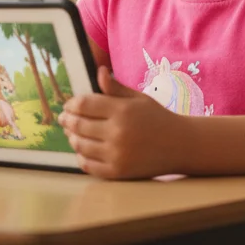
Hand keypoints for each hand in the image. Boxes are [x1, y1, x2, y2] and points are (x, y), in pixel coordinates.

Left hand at [60, 66, 183, 178]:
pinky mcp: (117, 172)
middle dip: (67, 120)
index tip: (68, 104)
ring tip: (71, 134)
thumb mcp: (139, 99)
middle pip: (79, 125)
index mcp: (122, 111)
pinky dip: (81, 158)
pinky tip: (82, 151)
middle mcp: (117, 132)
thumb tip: (99, 71)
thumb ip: (116, 88)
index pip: (85, 104)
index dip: (72, 103)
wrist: (181, 146)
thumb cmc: (158, 118)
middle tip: (63, 118)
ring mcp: (116, 154)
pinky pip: (89, 165)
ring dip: (72, 138)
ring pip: (81, 145)